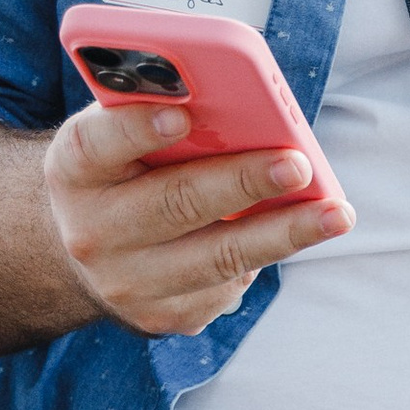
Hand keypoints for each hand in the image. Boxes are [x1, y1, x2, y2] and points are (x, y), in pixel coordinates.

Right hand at [43, 101, 351, 336]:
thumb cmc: (124, 168)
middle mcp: (91, 232)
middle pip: (175, 204)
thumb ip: (159, 108)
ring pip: (217, 257)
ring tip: (335, 213)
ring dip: (284, 233)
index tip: (183, 115)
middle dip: (243, 182)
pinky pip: (228, 283)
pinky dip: (268, 252)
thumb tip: (235, 92)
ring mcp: (125, 284)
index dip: (139, 129)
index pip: (98, 144)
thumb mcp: (121, 130)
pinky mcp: (162, 317)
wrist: (89, 246)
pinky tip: (299, 231)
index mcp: (74, 169)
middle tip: (297, 164)